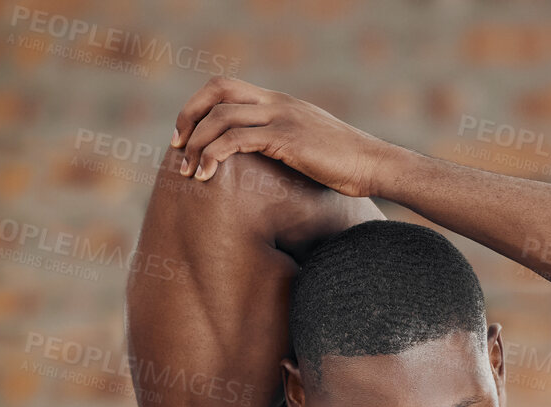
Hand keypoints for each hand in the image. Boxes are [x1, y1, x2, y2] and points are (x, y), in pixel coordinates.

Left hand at [170, 76, 397, 196]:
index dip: (199, 106)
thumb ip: (285, 142)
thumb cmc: (346, 164)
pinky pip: (236, 140)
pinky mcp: (285, 139)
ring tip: (187, 171)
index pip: (227, 87)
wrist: (373, 165)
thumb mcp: (309, 145)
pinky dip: (213, 155)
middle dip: (188, 116)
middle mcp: (277, 102)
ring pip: (221, 117)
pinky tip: (205, 175)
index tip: (186, 135)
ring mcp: (281, 117)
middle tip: (176, 147)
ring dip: (196, 143)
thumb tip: (266, 162)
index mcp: (279, 101)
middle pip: (217, 90)